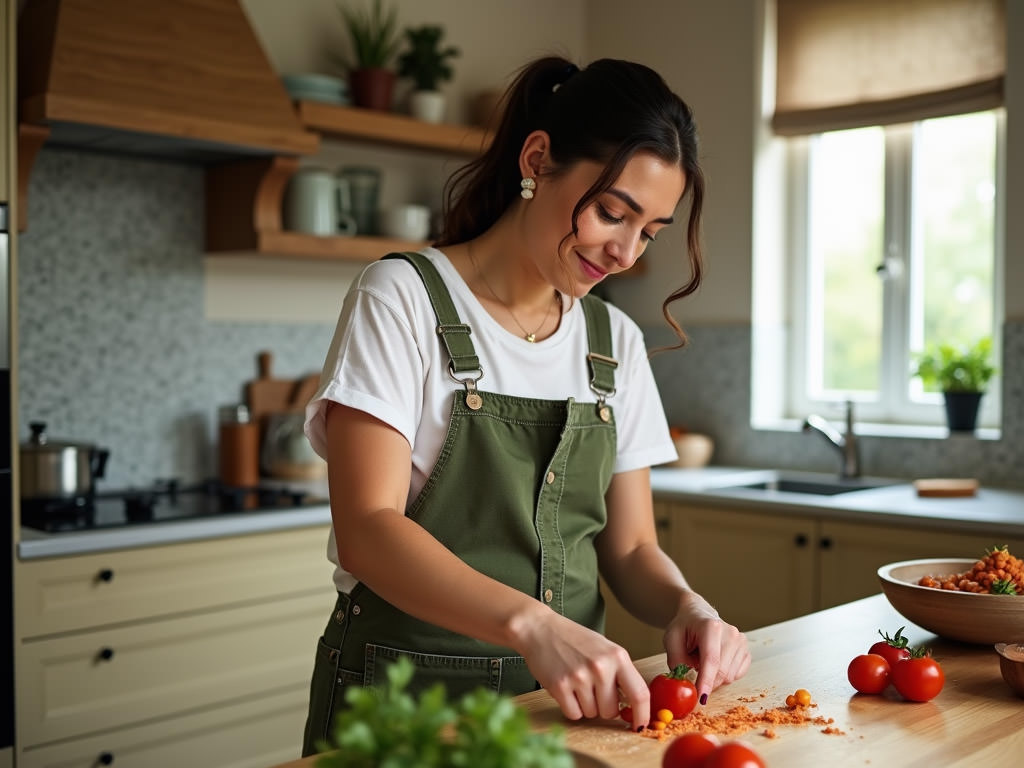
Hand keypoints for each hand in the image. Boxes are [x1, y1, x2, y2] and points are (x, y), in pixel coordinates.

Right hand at [515, 608, 650, 730]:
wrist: (541, 629)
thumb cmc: (574, 640)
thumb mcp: (605, 649)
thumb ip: (620, 674)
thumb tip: (633, 706)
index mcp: (617, 656)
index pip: (640, 694)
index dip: (642, 715)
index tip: (640, 725)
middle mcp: (601, 667)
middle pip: (611, 712)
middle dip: (602, 707)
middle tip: (591, 687)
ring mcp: (580, 677)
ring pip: (591, 714)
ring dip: (585, 705)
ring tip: (576, 682)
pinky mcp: (560, 686)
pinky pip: (573, 714)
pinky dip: (570, 707)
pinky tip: (566, 688)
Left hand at [663, 592, 749, 704]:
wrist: (698, 614)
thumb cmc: (684, 627)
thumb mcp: (671, 639)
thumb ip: (676, 662)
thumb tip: (685, 684)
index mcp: (711, 626)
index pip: (711, 660)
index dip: (706, 681)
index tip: (701, 698)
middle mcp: (731, 633)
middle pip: (722, 672)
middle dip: (707, 684)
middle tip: (693, 683)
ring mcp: (741, 641)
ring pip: (730, 676)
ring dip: (714, 678)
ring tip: (703, 661)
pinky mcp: (746, 650)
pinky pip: (737, 675)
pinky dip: (724, 676)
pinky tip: (715, 663)